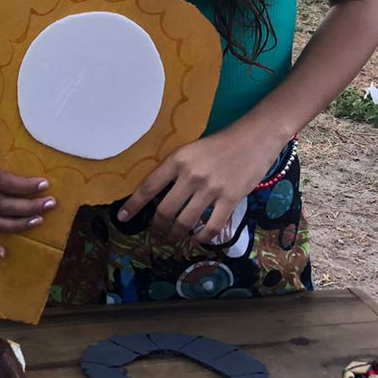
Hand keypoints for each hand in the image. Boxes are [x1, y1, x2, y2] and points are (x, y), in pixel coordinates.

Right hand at [0, 144, 55, 258]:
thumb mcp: (3, 135)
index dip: (25, 186)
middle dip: (28, 206)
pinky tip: (2, 253)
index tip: (46, 185)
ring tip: (39, 222)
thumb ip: (20, 140)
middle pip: (0, 203)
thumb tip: (51, 143)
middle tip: (51, 204)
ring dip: (16, 224)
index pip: (2, 181)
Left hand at [117, 129, 273, 246]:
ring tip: (173, 239)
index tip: (123, 217)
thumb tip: (158, 195)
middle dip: (157, 227)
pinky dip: (202, 238)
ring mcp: (211, 188)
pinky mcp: (230, 198)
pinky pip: (212, 226)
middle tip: (156, 234)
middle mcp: (191, 175)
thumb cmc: (220, 143)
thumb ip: (176, 170)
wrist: (254, 137)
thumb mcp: (191, 150)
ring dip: (176, 235)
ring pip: (185, 222)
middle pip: (165, 211)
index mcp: (177, 159)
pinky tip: (197, 240)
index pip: (149, 186)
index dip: (133, 205)